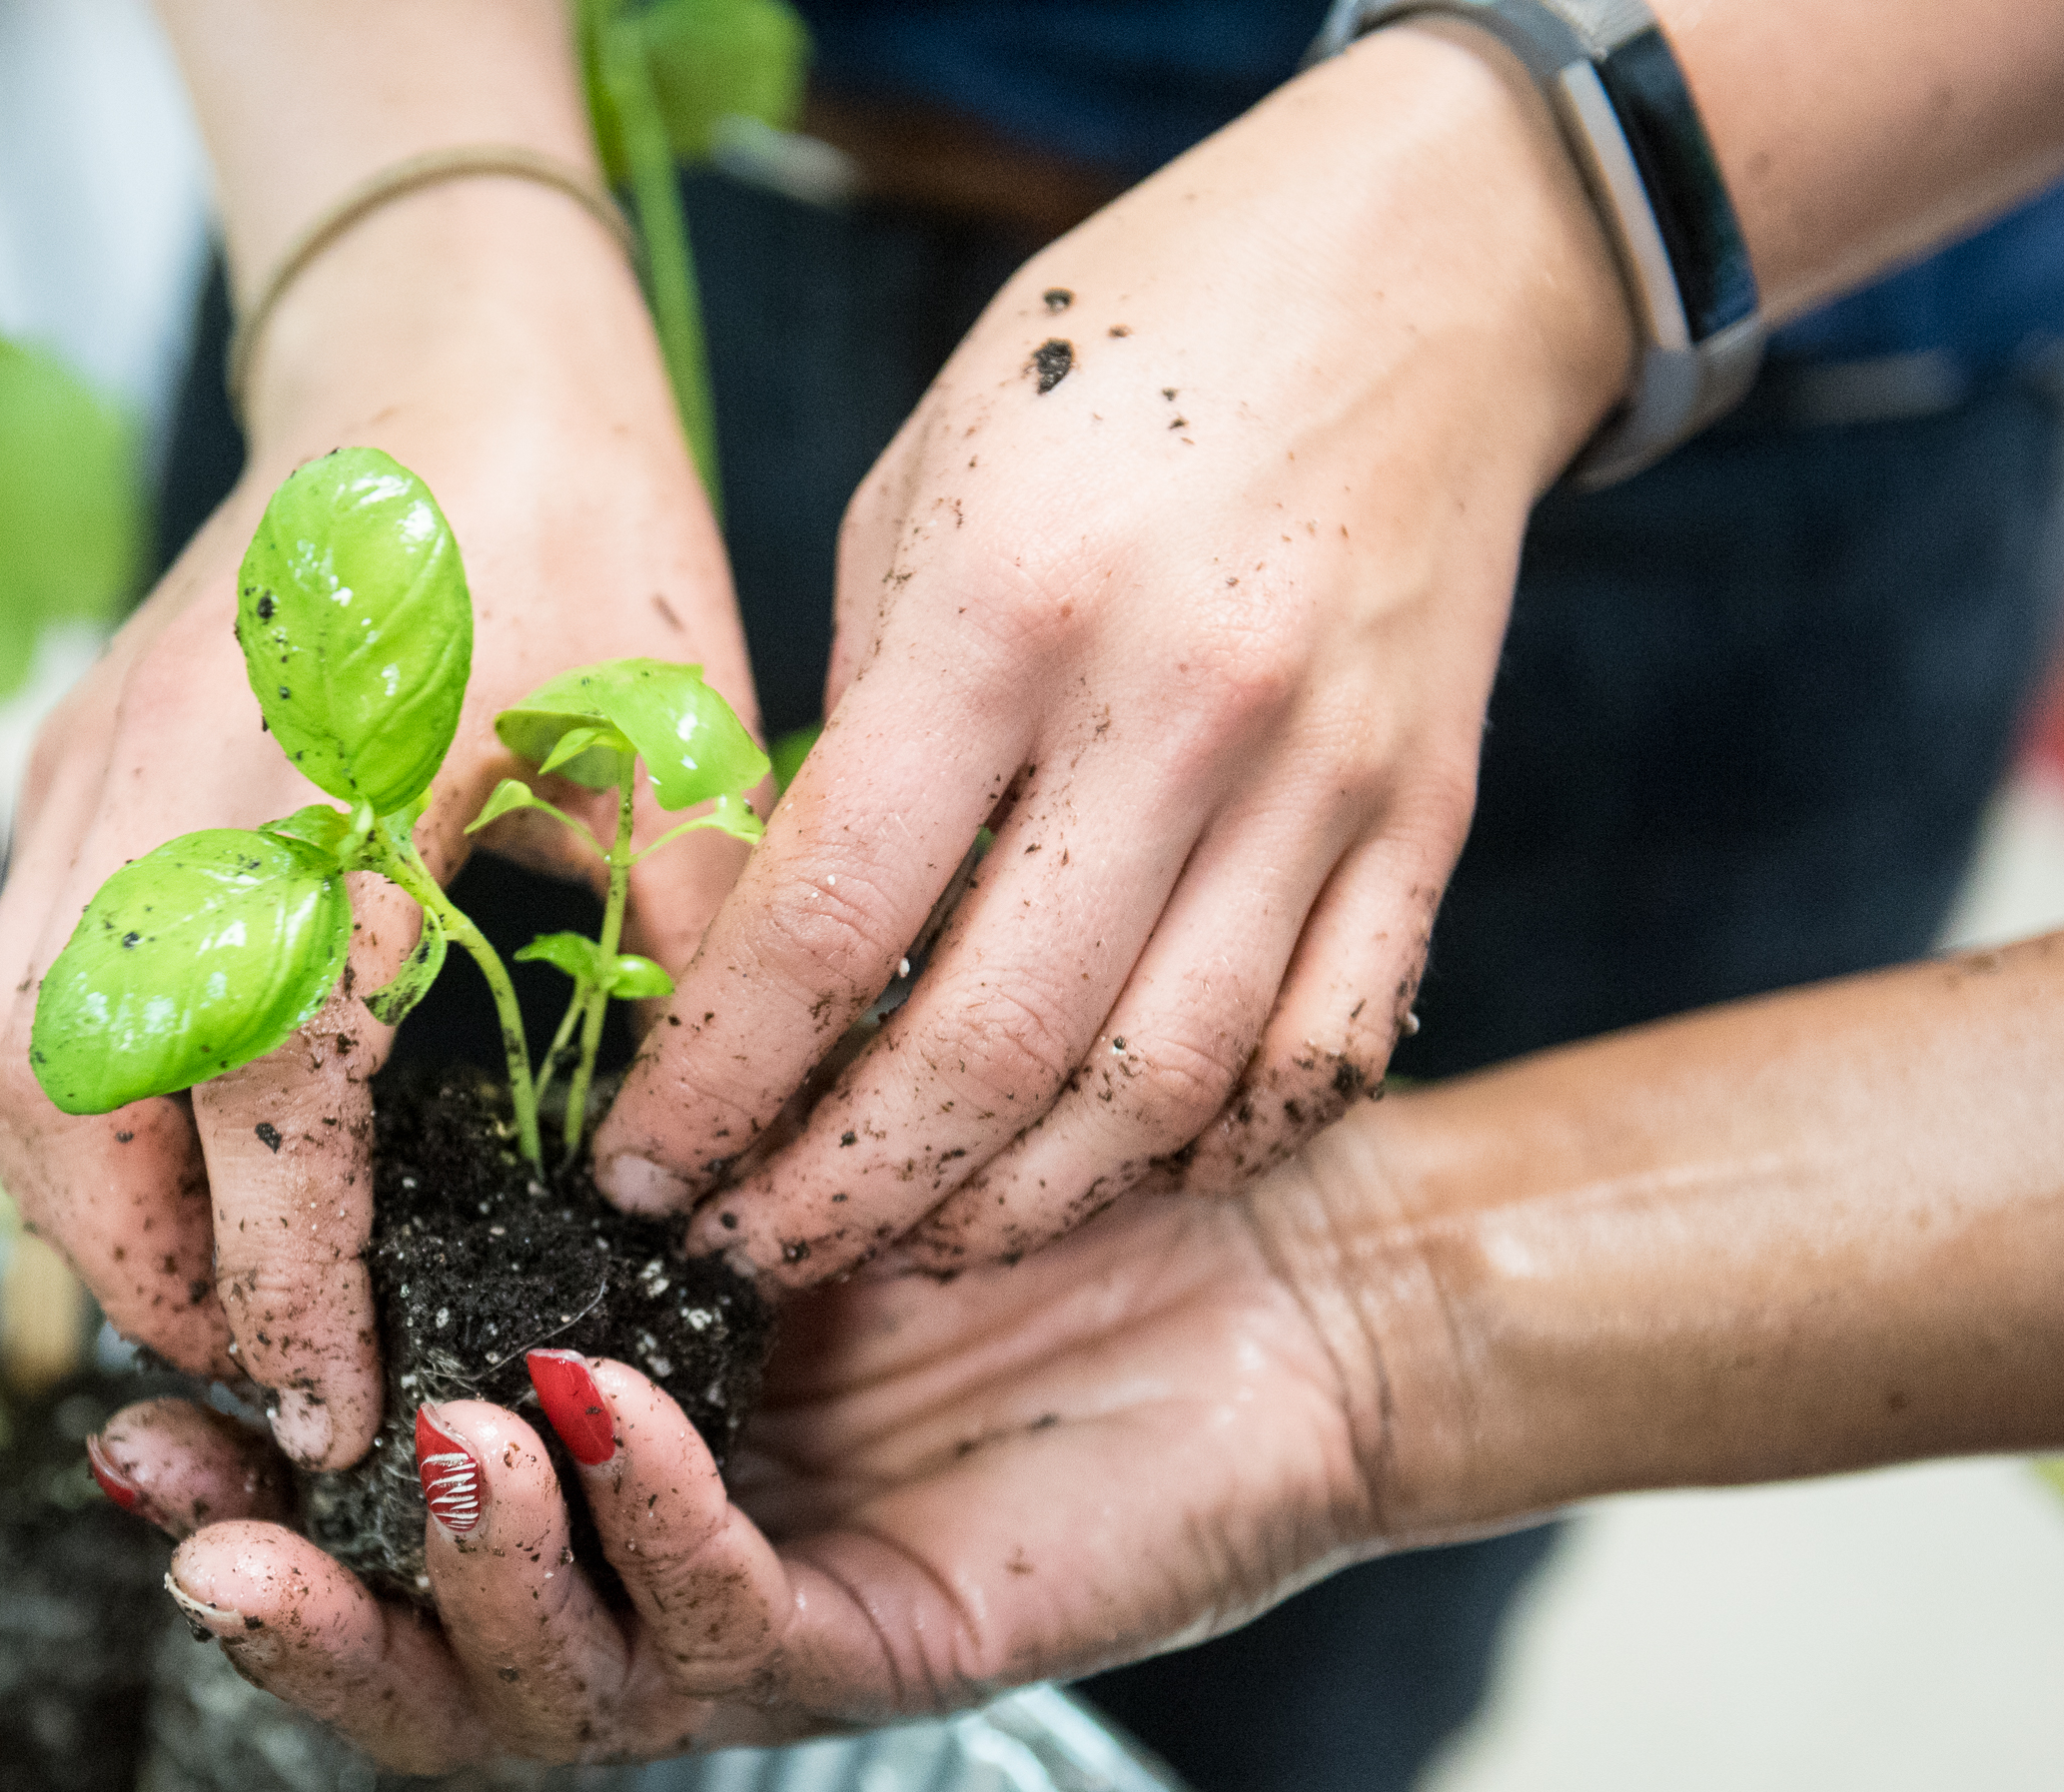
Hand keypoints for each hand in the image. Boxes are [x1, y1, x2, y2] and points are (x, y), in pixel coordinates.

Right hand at [0, 179, 753, 1470]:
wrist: (436, 338)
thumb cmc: (579, 526)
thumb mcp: (679, 751)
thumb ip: (681, 978)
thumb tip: (687, 1195)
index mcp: (315, 792)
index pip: (254, 1110)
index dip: (286, 1290)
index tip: (338, 1410)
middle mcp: (154, 794)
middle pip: (55, 1113)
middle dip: (151, 1278)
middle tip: (277, 1369)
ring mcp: (82, 777)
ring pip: (3, 1062)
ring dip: (93, 1205)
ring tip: (230, 1285)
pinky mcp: (62, 769)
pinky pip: (15, 989)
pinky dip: (80, 1110)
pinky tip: (193, 1153)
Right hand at [97, 1160, 1383, 1770]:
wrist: (1272, 1260)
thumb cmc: (1007, 1171)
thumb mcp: (753, 1120)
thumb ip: (582, 1113)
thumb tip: (374, 971)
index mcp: (580, 1467)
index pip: (359, 1529)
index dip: (231, 1495)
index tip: (127, 1421)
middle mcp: (645, 1574)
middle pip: (415, 1667)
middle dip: (287, 1612)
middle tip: (189, 1529)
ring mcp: (760, 1634)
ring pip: (550, 1690)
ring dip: (460, 1578)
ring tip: (428, 1441)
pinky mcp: (889, 1658)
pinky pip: (731, 1631)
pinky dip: (648, 1525)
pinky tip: (596, 1414)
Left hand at [589, 25, 1633, 1281]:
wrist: (1421, 263)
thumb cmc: (1120, 357)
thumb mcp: (921, 489)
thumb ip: (861, 723)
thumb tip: (801, 942)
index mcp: (1006, 612)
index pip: (825, 926)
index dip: (714, 1089)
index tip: (639, 1175)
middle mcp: (1176, 712)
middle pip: (985, 1054)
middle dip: (838, 1199)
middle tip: (745, 1258)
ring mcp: (1322, 783)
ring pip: (1155, 1094)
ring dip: (1008, 1213)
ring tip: (902, 1248)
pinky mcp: (1423, 824)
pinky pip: (1315, 1058)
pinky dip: (1201, 1154)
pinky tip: (1099, 1179)